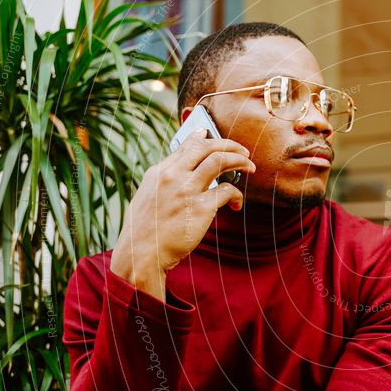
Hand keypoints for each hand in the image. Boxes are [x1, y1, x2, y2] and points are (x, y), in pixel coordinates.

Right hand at [110, 129, 255, 300]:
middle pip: (206, 147)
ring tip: (250, 167)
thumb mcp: (146, 198)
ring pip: (220, 161)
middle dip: (229, 145)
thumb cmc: (144, 232)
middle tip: (244, 152)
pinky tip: (237, 204)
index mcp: (158, 172)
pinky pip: (228, 191)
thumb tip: (175, 170)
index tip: (213, 134)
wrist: (141, 255)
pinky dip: (237, 195)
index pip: (186, 146)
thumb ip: (163, 182)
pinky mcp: (200, 208)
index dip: (204, 138)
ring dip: (239, 160)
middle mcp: (172, 176)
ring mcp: (186, 190)